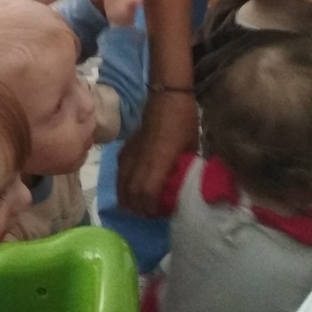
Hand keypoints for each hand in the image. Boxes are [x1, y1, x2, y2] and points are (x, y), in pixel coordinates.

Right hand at [118, 91, 197, 215]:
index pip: (146, 190)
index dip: (148, 207)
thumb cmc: (184, 120)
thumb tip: (192, 188)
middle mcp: (141, 157)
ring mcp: (131, 151)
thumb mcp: (192, 146)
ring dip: (126, 197)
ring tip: (135, 206)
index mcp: (159, 158)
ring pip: (120, 180)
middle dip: (136, 207)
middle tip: (146, 215)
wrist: (166, 95)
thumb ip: (188, 169)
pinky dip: (121, 182)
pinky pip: (119, 169)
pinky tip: (127, 188)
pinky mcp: (126, 146)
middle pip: (129, 190)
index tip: (156, 215)